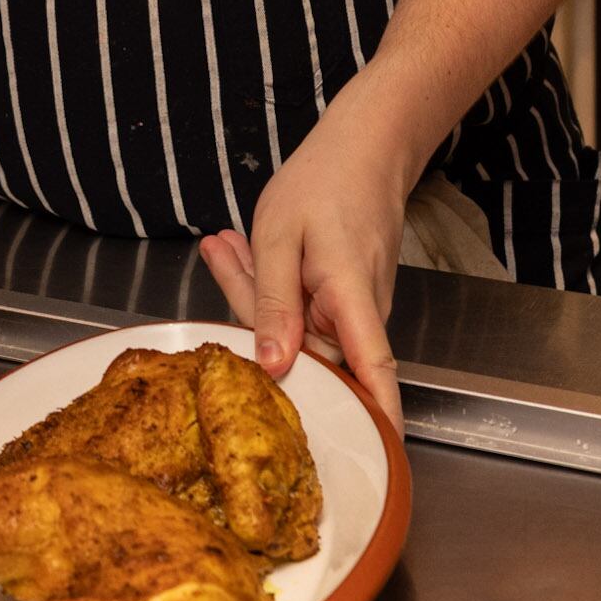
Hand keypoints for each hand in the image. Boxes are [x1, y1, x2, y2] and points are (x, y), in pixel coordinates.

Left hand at [201, 81, 414, 429]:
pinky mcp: (340, 304)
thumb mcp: (281, 235)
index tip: (375, 453)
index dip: (375, 414)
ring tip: (230, 243)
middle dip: (252, 312)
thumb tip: (271, 364)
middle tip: (224, 252)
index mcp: (350, 297)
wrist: (365, 147)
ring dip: (255, 293)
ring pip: (294, 330)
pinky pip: (298, 312)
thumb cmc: (326, 182)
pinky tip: (246, 250)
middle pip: (304, 350)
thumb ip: (272, 301)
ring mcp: (352, 311)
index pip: (371, 368)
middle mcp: (359, 313)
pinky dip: (269, 286)